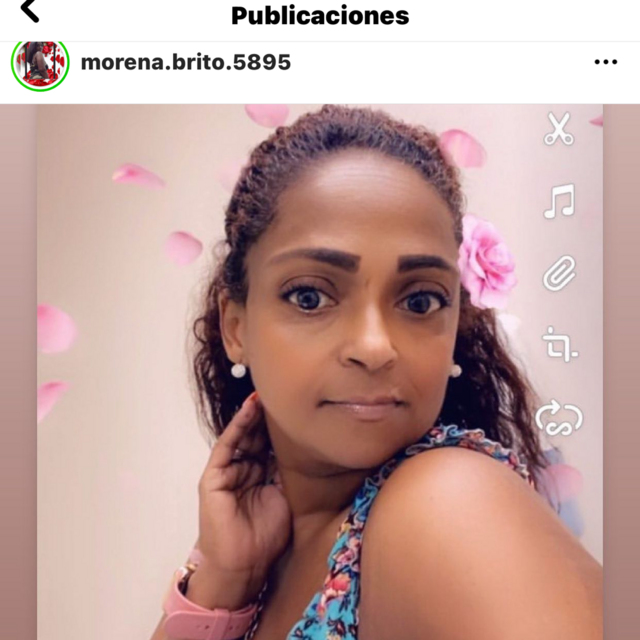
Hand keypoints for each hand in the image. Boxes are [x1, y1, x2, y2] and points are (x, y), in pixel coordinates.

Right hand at [196, 392, 290, 582]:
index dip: (281, 428)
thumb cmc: (265, 537)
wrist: (244, 565)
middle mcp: (243, 469)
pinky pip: (227, 445)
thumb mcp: (285, 496)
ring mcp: (227, 471)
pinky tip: (248, 409)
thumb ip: (289, 472)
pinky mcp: (214, 476)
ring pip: (242, 436)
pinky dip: (237, 425)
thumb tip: (306, 447)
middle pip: (256, 436)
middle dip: (268, 417)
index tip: (296, 408)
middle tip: (282, 395)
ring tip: (266, 394)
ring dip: (253, 415)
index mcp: (260, 475)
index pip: (270, 444)